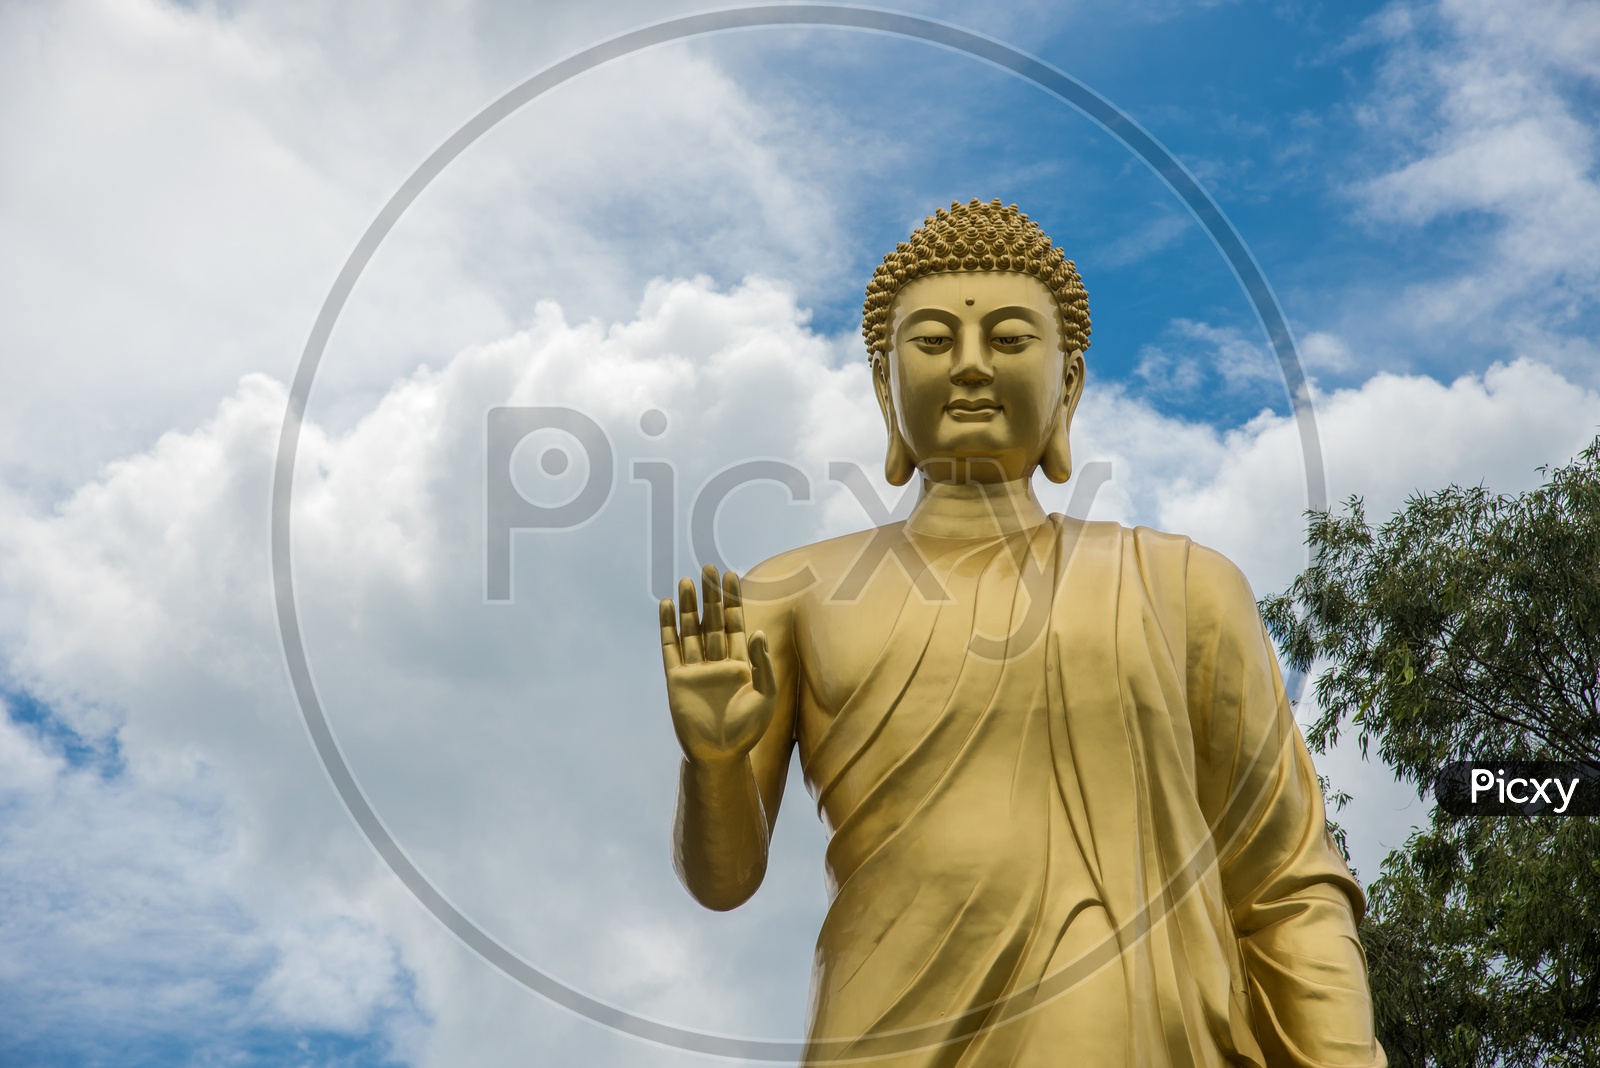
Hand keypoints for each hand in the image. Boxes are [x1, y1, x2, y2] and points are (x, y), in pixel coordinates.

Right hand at [660, 566, 777, 765]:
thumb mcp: (765, 695)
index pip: (735, 624)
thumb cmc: (748, 731)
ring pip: (691, 630)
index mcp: (740, 664)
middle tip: (709, 568)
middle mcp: (717, 663)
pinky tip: (668, 605)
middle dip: (710, 596)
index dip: (732, 600)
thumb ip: (763, 664)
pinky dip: (668, 626)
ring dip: (689, 606)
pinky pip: (671, 648)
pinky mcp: (677, 680)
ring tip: (687, 580)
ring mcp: (696, 670)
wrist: (720, 756)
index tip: (730, 575)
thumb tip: (759, 632)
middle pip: (712, 621)